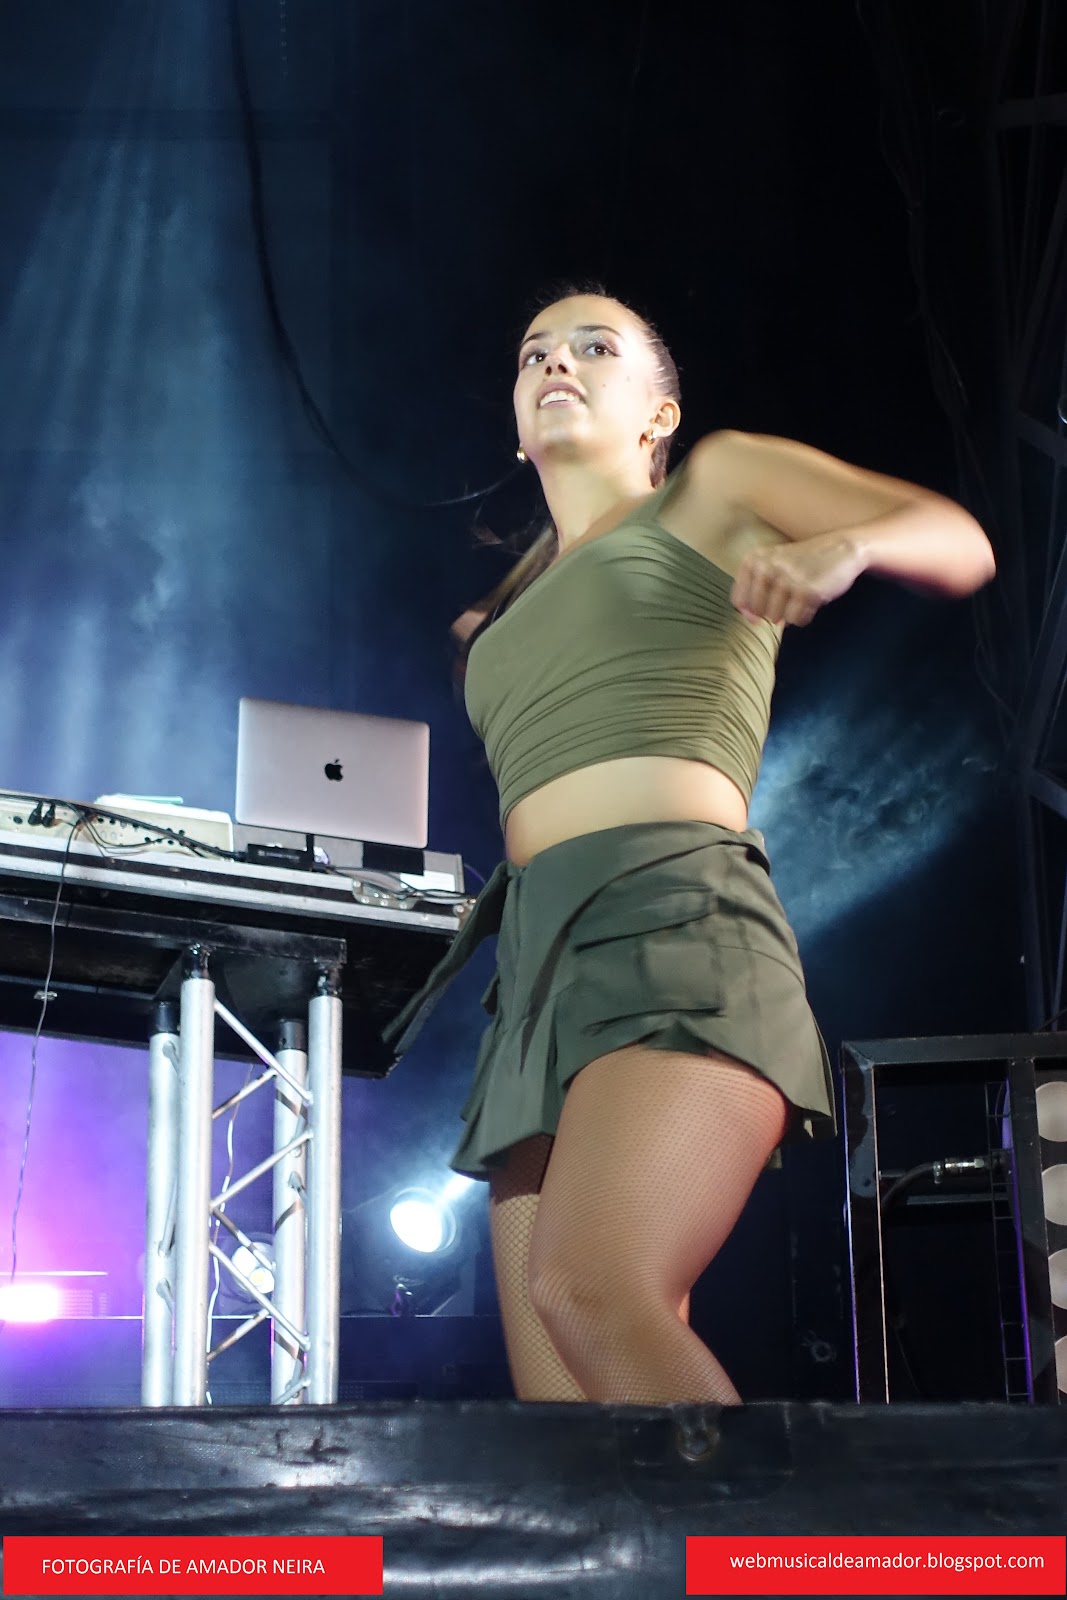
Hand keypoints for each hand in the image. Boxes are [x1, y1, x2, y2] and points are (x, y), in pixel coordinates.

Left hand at [729, 532, 864, 626]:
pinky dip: (804, 615)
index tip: (764, 607)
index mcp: (755, 559)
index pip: (739, 599)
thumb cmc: (805, 561)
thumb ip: (754, 590)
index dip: (750, 610)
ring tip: (801, 596)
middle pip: (758, 611)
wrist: (842, 549)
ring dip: (790, 613)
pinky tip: (811, 600)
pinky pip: (796, 619)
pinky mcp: (807, 591)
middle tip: (790, 596)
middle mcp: (767, 567)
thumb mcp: (774, 565)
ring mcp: (787, 579)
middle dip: (773, 610)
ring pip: (776, 617)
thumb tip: (750, 620)